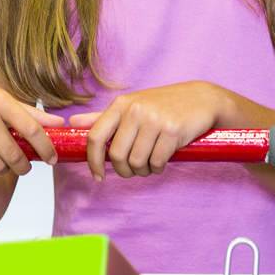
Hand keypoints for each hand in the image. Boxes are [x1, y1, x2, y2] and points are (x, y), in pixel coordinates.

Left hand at [69, 82, 224, 180]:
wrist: (202, 99)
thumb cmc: (163, 105)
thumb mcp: (132, 106)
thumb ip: (102, 118)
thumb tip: (73, 123)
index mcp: (121, 104)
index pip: (95, 137)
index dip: (93, 161)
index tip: (98, 176)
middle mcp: (135, 110)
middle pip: (117, 156)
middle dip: (124, 170)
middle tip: (134, 170)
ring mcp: (154, 119)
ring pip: (137, 162)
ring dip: (143, 170)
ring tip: (150, 162)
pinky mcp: (172, 131)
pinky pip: (157, 162)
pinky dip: (158, 167)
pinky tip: (163, 158)